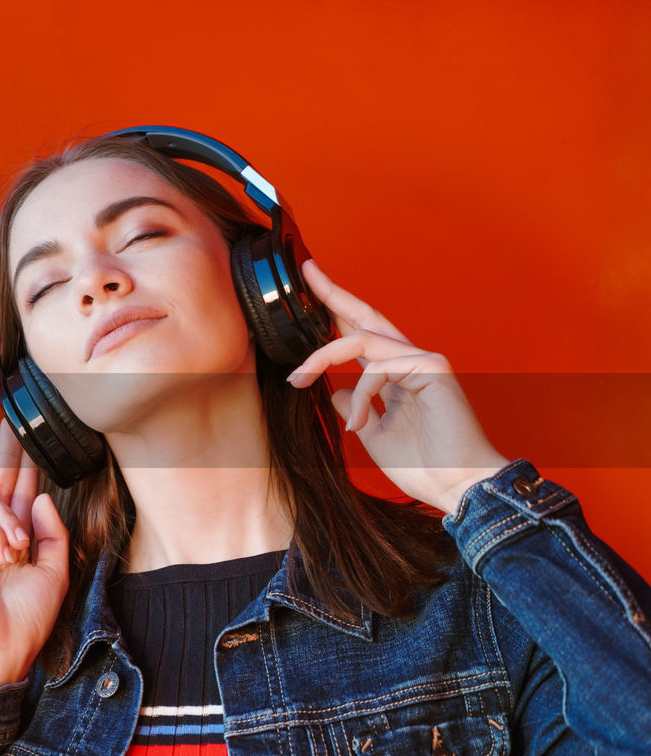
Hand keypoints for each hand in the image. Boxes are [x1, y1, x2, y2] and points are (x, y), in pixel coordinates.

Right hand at [0, 419, 69, 686]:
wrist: (2, 650)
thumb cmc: (28, 620)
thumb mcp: (55, 572)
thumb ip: (52, 533)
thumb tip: (38, 495)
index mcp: (14, 540)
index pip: (20, 494)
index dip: (27, 465)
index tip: (32, 436)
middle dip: (8, 453)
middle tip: (14, 423)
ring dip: (9, 521)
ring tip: (19, 549)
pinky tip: (5, 553)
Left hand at [286, 260, 509, 515]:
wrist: (457, 486)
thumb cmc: (423, 464)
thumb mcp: (372, 433)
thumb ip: (354, 408)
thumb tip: (333, 391)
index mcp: (393, 372)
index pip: (359, 333)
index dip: (334, 310)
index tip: (308, 285)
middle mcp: (408, 360)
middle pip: (365, 316)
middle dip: (332, 293)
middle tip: (306, 270)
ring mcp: (421, 360)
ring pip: (362, 341)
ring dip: (322, 357)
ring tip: (299, 379)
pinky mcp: (431, 368)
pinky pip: (379, 368)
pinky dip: (360, 394)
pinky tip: (358, 424)